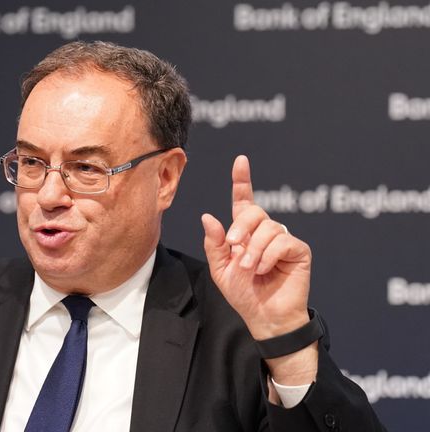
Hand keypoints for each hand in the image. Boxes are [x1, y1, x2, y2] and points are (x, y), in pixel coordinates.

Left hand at [201, 156, 316, 384]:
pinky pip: (282, 241)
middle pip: (254, 212)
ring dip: (253, 249)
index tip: (240, 161)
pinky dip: (268, 255)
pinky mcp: (299, 251)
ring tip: (249, 268)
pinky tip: (263, 269)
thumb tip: (208, 216)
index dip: (242, 180)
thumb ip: (214, 243)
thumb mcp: (220, 268)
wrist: (263, 317)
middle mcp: (265, 232)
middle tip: (234, 246)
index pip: (244, 201)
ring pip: (268, 228)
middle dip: (241, 227)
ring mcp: (283, 240)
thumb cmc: (244, 294)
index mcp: (245, 233)